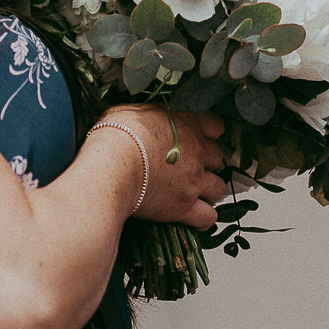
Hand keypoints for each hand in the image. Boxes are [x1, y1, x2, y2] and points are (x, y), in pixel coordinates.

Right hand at [94, 107, 227, 228]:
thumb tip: (146, 117)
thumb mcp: (133, 110)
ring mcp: (193, 180)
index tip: (198, 139)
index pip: (216, 125)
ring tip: (192, 192)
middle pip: (218, 158)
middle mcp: (196, 151)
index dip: (208, 134)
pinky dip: (202, 219)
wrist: (110, 166)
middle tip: (189, 167)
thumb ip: (151, 114)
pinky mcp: (183, 206)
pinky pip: (207, 217)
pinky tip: (192, 217)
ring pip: (218, 188)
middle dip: (207, 163)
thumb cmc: (115, 135)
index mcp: (186, 124)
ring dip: (208, 191)